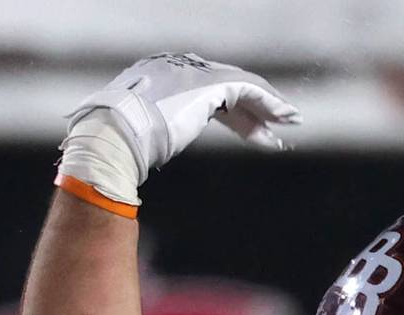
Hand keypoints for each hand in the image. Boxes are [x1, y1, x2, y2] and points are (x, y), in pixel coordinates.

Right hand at [66, 52, 300, 184]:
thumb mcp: (137, 137)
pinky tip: (284, 118)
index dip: (232, 111)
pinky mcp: (207, 84)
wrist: (113, 136)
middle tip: (277, 123)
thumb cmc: (117, 146)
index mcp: (157, 75)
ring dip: (268, 106)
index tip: (250, 129)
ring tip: (290, 122)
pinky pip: (248, 90)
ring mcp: (191, 72)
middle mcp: (176, 66)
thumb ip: (149, 137)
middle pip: (225, 87)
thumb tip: (144, 158)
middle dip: (254, 107)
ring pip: (240, 86)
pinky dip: (268, 104)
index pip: (205, 91)